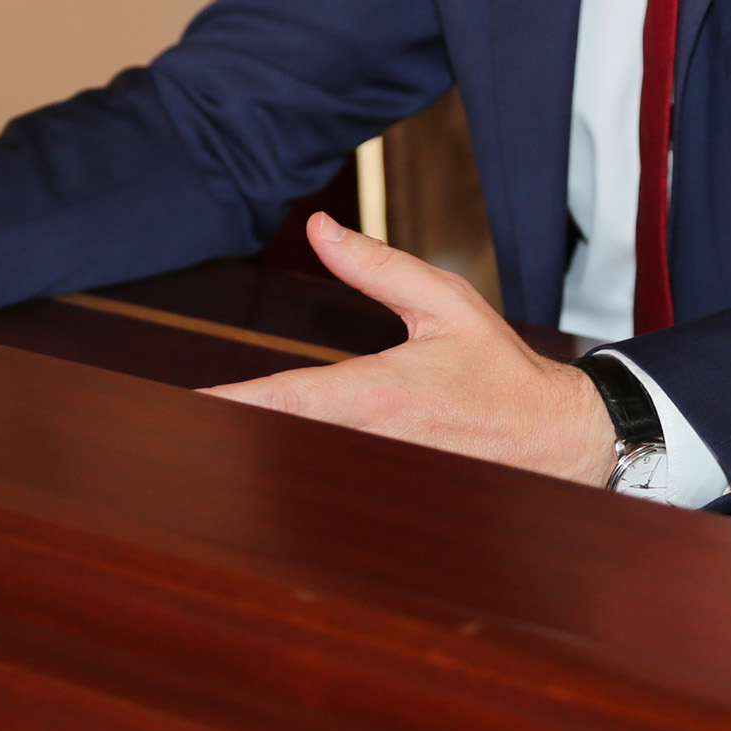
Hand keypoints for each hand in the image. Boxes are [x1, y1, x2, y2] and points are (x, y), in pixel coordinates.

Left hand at [203, 211, 612, 484]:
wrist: (557, 440)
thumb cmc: (502, 371)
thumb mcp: (444, 302)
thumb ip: (376, 266)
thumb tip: (320, 230)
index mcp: (379, 394)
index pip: (287, 400)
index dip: (232, 403)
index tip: (188, 404)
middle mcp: (373, 444)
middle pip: (281, 447)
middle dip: (232, 438)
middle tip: (173, 431)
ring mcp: (382, 480)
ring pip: (304, 476)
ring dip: (261, 468)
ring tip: (206, 460)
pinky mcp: (394, 501)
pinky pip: (335, 496)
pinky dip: (302, 485)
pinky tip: (268, 486)